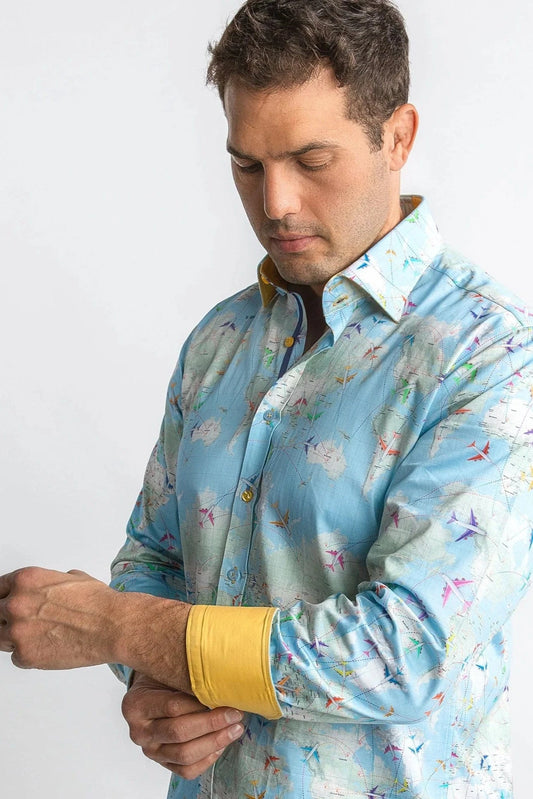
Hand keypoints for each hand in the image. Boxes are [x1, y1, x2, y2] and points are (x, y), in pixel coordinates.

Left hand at [0, 567, 122, 668]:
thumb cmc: (97, 602)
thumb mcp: (71, 577)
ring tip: (40, 636)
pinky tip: (49, 647)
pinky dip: (29, 655)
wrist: (112, 625)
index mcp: (26, 580)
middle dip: (6, 619)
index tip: (4, 604)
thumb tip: (47, 589)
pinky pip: (16, 658)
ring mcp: (17, 631)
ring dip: (14, 639)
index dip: (2, 598)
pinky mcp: (25, 655)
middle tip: (24, 623)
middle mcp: (16, 604)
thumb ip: (48, 583)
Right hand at [122, 673, 243, 779]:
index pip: (173, 707)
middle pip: (179, 732)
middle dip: (212, 724)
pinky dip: (207, 759)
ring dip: (214, 742)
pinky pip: (187, 770)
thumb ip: (186, 678)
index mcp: (136, 705)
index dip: (201, 703)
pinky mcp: (163, 763)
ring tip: (234, 729)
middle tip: (235, 714)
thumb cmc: (160, 680)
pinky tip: (222, 744)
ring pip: (185, 755)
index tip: (225, 697)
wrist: (147, 695)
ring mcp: (151, 751)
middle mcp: (140, 732)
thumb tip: (221, 683)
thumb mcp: (166, 672)